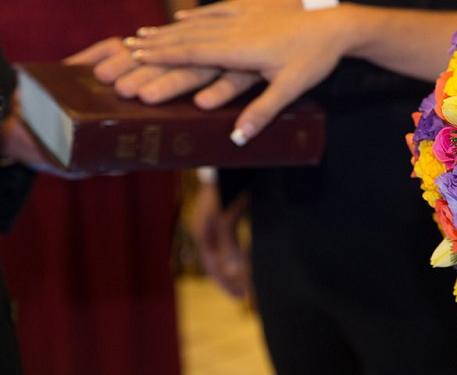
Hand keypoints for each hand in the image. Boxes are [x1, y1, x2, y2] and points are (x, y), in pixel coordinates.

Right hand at [126, 0, 349, 142]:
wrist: (336, 26)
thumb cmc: (314, 59)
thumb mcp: (290, 89)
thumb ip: (262, 113)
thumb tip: (237, 140)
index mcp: (241, 49)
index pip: (194, 52)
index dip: (164, 56)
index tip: (136, 58)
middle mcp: (237, 30)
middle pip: (188, 37)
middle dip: (156, 44)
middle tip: (125, 50)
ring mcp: (244, 18)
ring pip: (198, 23)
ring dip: (168, 30)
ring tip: (142, 34)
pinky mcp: (253, 12)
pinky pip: (217, 11)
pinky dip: (196, 15)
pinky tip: (182, 17)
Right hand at [191, 181, 251, 298]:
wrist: (226, 163)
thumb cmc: (225, 190)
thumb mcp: (227, 218)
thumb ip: (229, 244)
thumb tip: (233, 271)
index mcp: (203, 235)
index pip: (213, 268)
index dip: (226, 284)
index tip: (241, 297)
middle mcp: (206, 232)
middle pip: (217, 262)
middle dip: (231, 278)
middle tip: (246, 293)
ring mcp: (214, 224)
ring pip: (225, 252)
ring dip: (236, 266)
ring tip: (250, 278)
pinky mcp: (224, 215)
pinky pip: (230, 241)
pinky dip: (239, 252)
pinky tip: (250, 256)